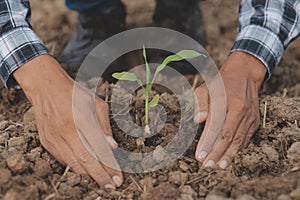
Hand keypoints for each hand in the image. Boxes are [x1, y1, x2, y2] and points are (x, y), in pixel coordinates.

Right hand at [13, 55, 122, 189]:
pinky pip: (63, 159)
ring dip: (89, 174)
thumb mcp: (96, 103)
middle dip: (101, 176)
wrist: (46, 88)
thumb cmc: (75, 94)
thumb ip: (105, 126)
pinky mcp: (46, 141)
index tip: (118, 178)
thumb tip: (112, 147)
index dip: (110, 166)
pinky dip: (75, 166)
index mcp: (81, 119)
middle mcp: (66, 130)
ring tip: (102, 180)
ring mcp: (54, 137)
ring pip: (73, 164)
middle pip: (86, 161)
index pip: (99, 149)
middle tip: (112, 186)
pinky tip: (85, 169)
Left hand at [194, 51, 266, 167]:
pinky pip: (246, 138)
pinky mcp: (255, 121)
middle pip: (228, 137)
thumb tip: (198, 120)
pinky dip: (238, 148)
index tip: (199, 156)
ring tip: (219, 166)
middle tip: (207, 165)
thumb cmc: (220, 83)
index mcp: (227, 102)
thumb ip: (200, 103)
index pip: (216, 128)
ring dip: (229, 155)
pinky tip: (230, 156)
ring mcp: (250, 116)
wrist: (244, 74)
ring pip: (239, 140)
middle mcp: (241, 111)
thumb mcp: (205, 88)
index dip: (207, 144)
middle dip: (217, 153)